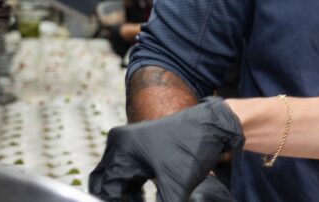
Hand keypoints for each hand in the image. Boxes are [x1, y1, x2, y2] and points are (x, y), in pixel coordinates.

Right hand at [89, 97, 243, 201]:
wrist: (212, 125)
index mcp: (122, 148)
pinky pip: (124, 174)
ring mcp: (127, 144)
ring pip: (114, 179)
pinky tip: (142, 200)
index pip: (108, 188)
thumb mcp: (178, 186)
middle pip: (106, 183)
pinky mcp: (136, 148)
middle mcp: (119, 143)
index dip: (118, 201)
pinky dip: (130, 190)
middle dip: (119, 198)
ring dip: (125, 197)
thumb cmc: (194, 148)